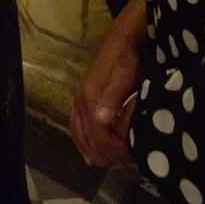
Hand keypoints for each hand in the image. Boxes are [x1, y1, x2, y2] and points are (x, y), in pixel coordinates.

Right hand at [70, 0, 149, 167]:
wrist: (119, 39)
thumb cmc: (126, 58)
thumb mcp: (125, 75)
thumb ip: (113, 98)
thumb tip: (102, 121)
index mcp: (90, 98)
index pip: (97, 134)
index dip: (112, 149)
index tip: (129, 157)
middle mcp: (80, 101)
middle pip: (87, 138)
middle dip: (104, 154)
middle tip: (123, 164)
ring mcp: (78, 100)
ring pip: (79, 134)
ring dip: (93, 151)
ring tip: (110, 162)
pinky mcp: (80, 99)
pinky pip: (75, 126)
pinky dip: (81, 142)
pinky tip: (88, 153)